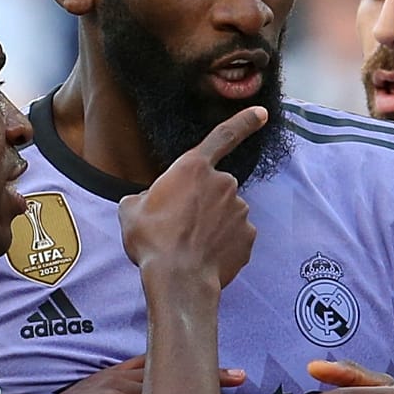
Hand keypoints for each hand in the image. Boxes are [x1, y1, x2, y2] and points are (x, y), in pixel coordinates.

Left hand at [17, 356, 248, 393]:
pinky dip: (166, 365)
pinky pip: (140, 366)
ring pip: (156, 370)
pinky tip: (190, 363)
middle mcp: (105, 388)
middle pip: (164, 383)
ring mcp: (103, 381)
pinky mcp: (101, 382)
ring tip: (231, 375)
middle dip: (204, 388)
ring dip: (192, 372)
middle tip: (241, 393)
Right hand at [119, 106, 263, 287]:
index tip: (261, 113)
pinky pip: (235, 235)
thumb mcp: (131, 210)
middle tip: (179, 225)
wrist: (177, 280)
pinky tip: (205, 256)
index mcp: (193, 168)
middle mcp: (223, 183)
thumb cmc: (152, 242)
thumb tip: (150, 202)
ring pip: (226, 212)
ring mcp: (240, 210)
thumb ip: (145, 196)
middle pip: (214, 187)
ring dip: (211, 223)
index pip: (223, 136)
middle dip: (201, 201)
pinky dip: (223, 244)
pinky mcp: (248, 236)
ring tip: (188, 244)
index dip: (244, 121)